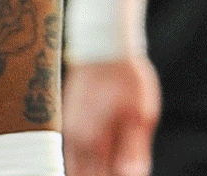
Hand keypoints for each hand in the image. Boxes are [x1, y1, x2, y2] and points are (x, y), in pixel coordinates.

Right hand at [64, 57, 160, 175]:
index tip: (122, 174)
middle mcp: (74, 137)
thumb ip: (133, 150)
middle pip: (79, 175)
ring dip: (87, 172)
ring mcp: (67, 127)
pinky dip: (81, 161)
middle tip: (115, 170)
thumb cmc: (126, 77)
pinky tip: (96, 160)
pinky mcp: (66, 118)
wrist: (102, 43)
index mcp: (93, 140)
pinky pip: (70, 150)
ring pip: (72, 164)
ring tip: (105, 167)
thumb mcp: (140, 114)